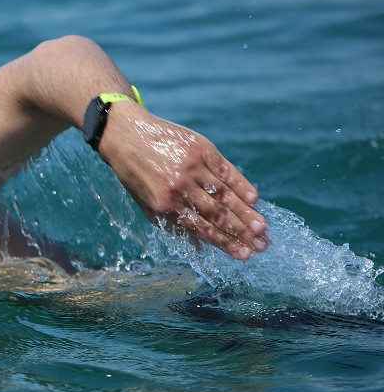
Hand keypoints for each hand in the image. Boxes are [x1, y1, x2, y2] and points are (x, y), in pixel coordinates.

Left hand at [98, 104, 268, 259]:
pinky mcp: (201, 149)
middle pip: (218, 214)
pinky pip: (226, 170)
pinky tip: (254, 198)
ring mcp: (192, 168)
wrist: (126, 136)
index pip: (202, 229)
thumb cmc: (137, 176)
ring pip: (225, 194)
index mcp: (166, 206)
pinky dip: (241, 184)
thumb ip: (174, 226)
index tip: (244, 255)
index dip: (225, 243)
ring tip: (264, 228)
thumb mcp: (148, 205)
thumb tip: (201, 248)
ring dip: (246, 213)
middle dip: (242, 232)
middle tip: (262, 245)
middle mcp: (180, 188)